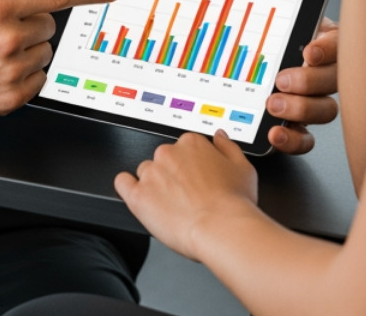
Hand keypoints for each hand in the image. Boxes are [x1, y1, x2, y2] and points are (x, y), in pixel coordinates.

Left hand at [116, 130, 256, 259]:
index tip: (195, 179)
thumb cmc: (234, 204)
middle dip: (172, 175)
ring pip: (145, 173)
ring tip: (171, 205)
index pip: (183, 148)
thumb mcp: (243, 167)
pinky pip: (123, 183)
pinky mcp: (138, 195)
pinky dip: (128, 188)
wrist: (222, 228)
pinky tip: (140, 197)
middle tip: (186, 195)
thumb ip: (228, 147)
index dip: (190, 166)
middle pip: (163, 159)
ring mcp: (151, 173)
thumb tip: (219, 136)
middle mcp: (168, 153)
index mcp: (191, 143)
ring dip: (154, 185)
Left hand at [264, 16, 337, 153]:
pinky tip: (275, 134)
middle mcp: (326, 72)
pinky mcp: (300, 125)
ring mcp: (316, 100)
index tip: (310, 52)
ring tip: (273, 105)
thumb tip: (268, 3)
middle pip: (334, 80)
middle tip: (283, 80)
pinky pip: (306, 138)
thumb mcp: (275, 21)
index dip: (328, 49)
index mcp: (323, 42)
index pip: (339, 43)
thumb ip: (280, 22)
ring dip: (301, 109)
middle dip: (309, 81)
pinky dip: (292, 139)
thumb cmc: (262, 37)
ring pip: (325, 110)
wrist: (240, 68)